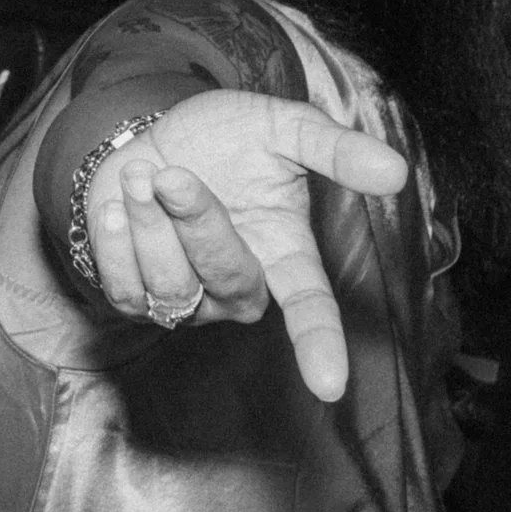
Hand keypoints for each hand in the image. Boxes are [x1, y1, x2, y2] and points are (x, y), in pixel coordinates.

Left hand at [82, 90, 408, 402]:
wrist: (156, 133)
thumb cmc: (228, 138)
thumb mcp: (284, 127)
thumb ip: (333, 149)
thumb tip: (395, 171)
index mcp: (286, 254)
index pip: (311, 307)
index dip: (320, 343)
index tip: (329, 384)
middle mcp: (240, 287)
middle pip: (229, 280)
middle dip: (198, 224)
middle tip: (172, 176)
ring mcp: (189, 297)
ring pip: (171, 287)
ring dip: (148, 226)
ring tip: (142, 175)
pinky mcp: (137, 295)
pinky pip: (124, 290)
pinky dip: (115, 245)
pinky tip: (116, 207)